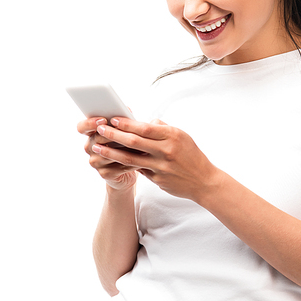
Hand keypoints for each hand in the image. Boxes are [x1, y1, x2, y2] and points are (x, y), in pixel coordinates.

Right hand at [77, 117, 137, 191]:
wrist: (129, 168)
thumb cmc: (127, 146)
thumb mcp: (124, 131)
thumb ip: (122, 121)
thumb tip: (126, 109)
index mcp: (91, 134)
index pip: (82, 127)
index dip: (90, 123)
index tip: (103, 120)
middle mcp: (90, 147)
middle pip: (97, 139)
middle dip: (112, 134)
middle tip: (126, 131)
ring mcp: (95, 162)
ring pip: (108, 153)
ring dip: (124, 148)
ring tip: (138, 144)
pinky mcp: (104, 173)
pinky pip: (117, 166)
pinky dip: (130, 162)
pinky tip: (141, 159)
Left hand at [92, 117, 219, 201]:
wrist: (203, 181)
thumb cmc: (192, 155)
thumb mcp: (182, 136)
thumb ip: (162, 128)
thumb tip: (145, 121)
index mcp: (172, 136)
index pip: (144, 128)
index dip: (127, 123)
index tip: (112, 119)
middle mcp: (166, 151)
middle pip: (134, 141)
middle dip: (114, 135)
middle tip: (99, 129)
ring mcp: (161, 167)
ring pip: (131, 158)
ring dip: (111, 152)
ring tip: (97, 147)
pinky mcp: (157, 179)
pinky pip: (137, 170)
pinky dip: (123, 165)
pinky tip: (111, 161)